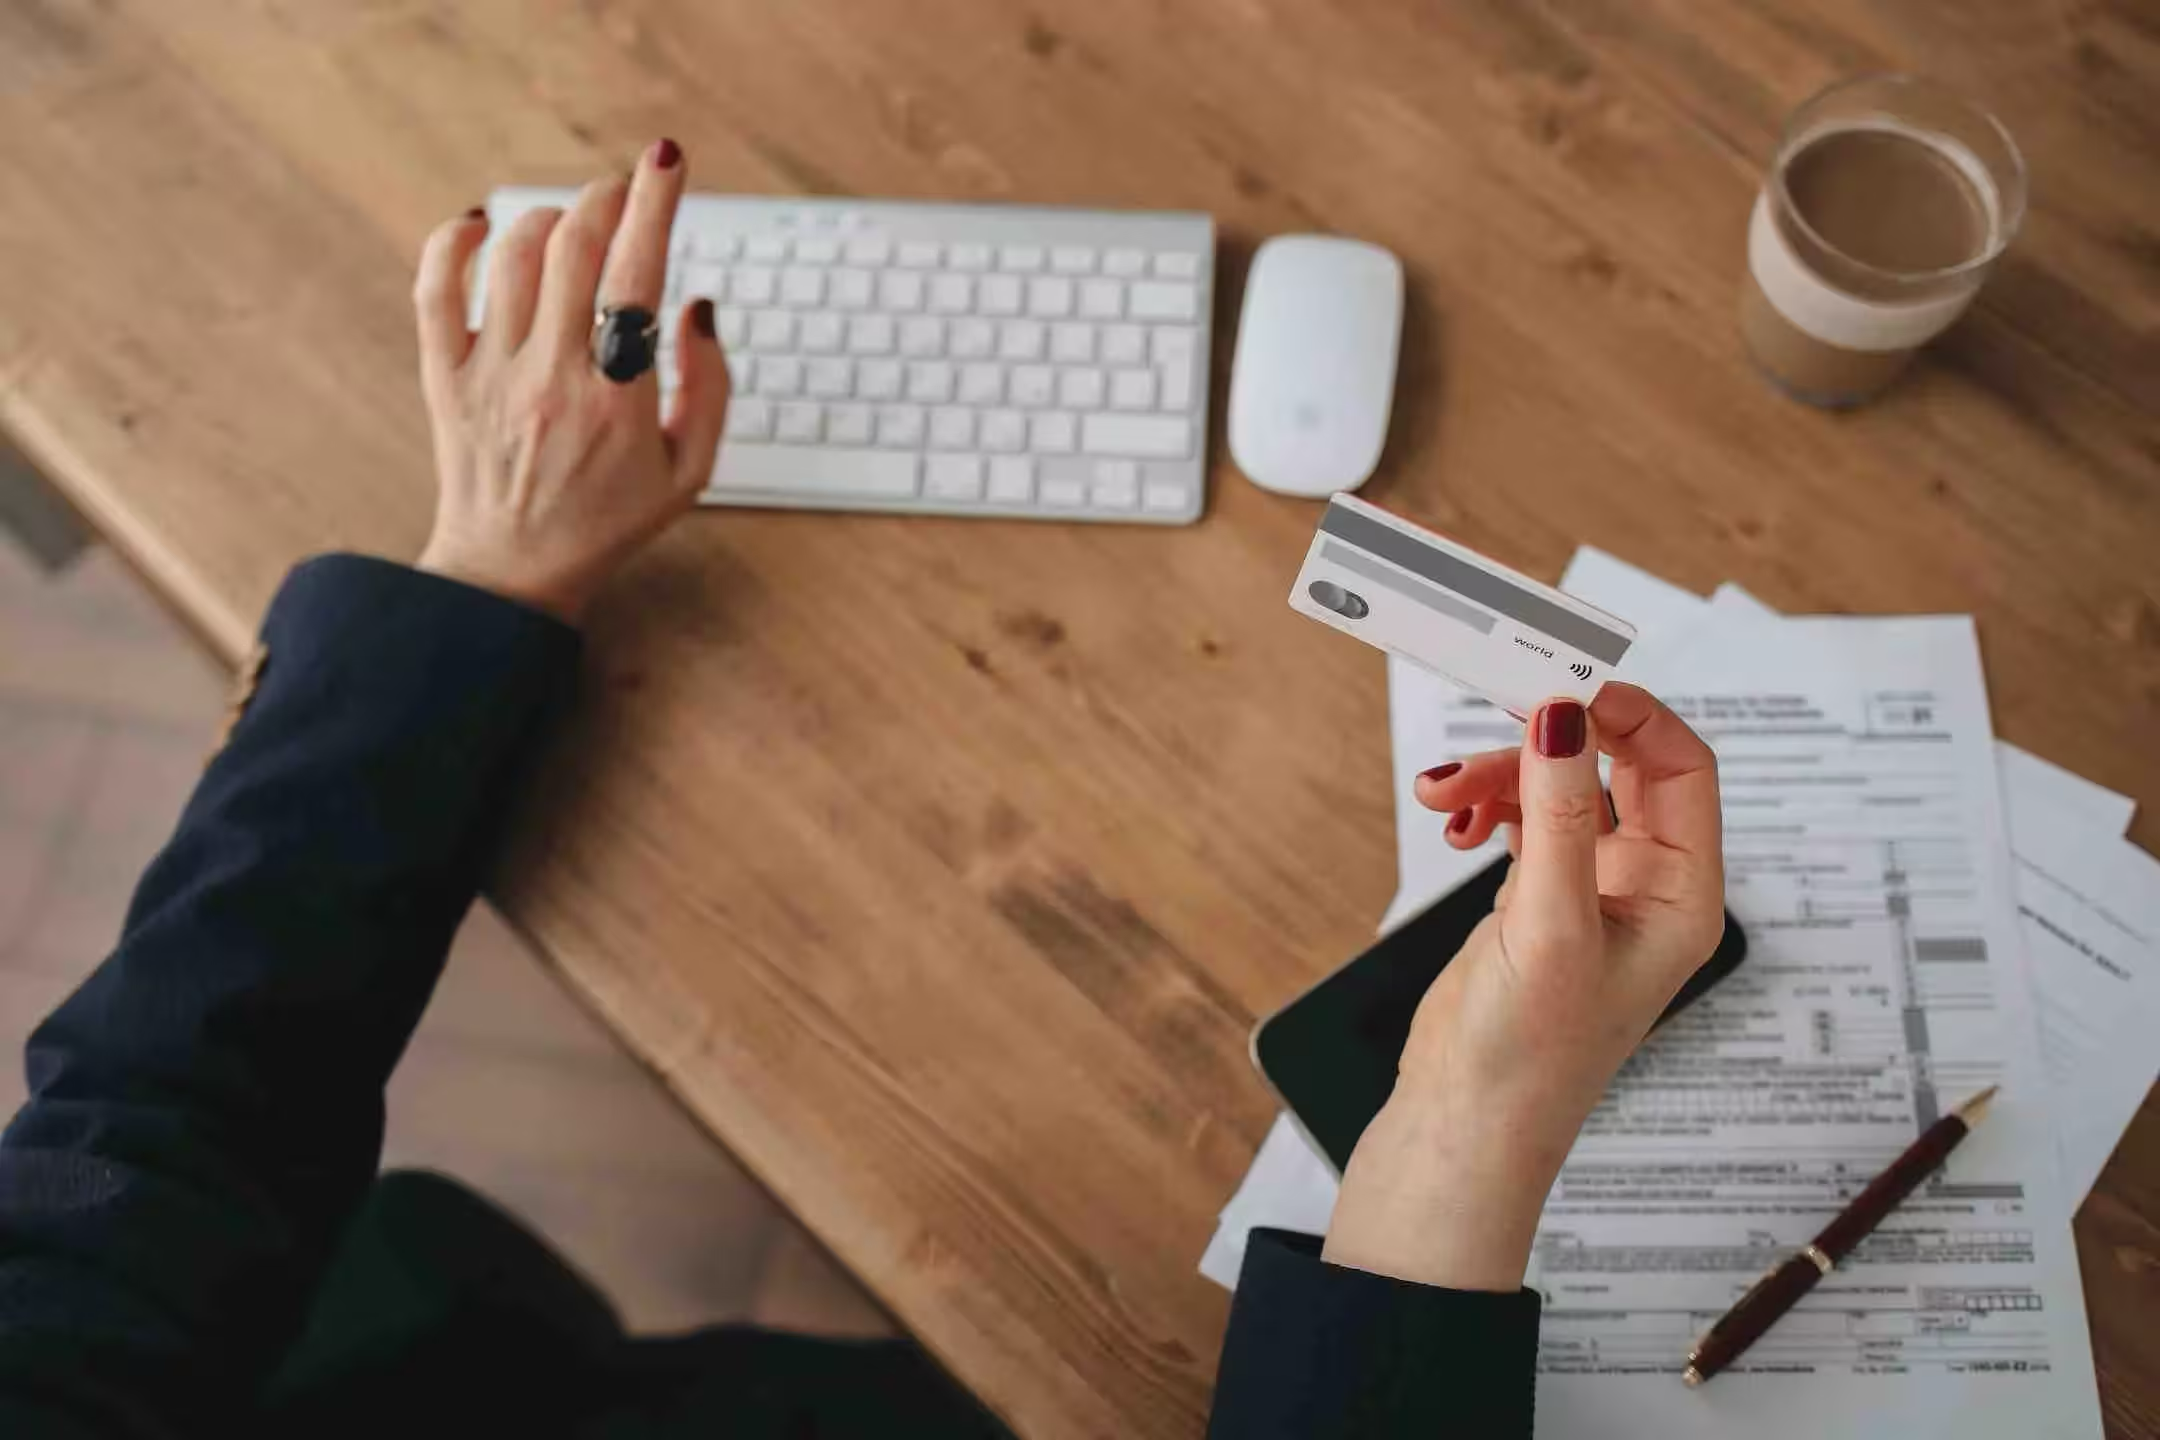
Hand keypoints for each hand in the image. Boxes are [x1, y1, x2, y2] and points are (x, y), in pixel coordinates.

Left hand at [409, 140, 730, 621]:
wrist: (511, 574)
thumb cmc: (608, 521)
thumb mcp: (689, 471)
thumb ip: (708, 386)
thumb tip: (697, 304)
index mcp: (617, 402)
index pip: (637, 276)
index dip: (655, 204)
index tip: (666, 162)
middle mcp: (550, 379)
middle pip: (573, 248)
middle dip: (606, 199)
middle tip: (624, 193)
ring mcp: (490, 375)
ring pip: (514, 256)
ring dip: (549, 219)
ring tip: (573, 227)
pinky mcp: (444, 377)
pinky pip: (435, 287)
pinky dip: (453, 241)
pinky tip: (479, 224)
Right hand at [1324, 683, 1722, 1291]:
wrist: (1463, 1125)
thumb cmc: (1527, 1058)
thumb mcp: (1549, 927)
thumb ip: (1560, 816)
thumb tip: (1564, 718)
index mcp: (1683, 895)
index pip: (1681, 765)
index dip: (1629, 715)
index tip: (1564, 685)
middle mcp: (1645, 884)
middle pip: (1611, 764)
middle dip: (1546, 741)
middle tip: (1492, 708)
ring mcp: (1588, 888)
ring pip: (1555, 785)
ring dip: (1498, 775)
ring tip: (1442, 795)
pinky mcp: (1536, 896)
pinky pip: (1520, 817)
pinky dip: (1483, 806)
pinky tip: (1453, 824)